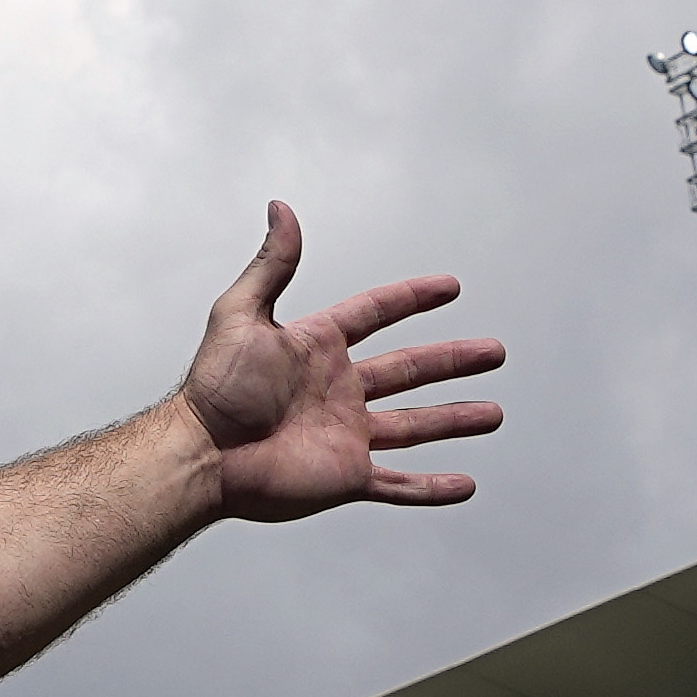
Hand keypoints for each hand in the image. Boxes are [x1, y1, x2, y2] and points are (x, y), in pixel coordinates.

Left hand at [176, 205, 504, 521]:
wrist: (202, 454)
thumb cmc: (214, 388)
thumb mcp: (241, 314)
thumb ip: (271, 264)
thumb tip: (280, 208)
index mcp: (318, 349)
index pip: (376, 314)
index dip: (412, 298)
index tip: (450, 288)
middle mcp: (338, 390)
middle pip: (410, 370)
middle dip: (453, 361)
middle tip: (494, 351)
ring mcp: (345, 435)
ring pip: (415, 426)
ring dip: (455, 419)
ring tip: (494, 414)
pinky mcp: (345, 477)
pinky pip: (398, 484)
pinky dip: (431, 488)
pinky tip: (464, 486)